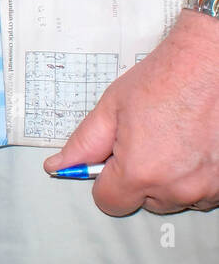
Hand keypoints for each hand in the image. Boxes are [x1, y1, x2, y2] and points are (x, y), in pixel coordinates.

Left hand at [44, 10, 218, 213]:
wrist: (212, 61)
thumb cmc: (168, 78)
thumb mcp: (111, 108)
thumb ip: (83, 144)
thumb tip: (60, 165)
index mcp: (141, 172)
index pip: (109, 202)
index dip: (105, 181)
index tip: (110, 163)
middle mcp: (178, 187)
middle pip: (143, 201)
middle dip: (139, 177)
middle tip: (146, 140)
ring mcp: (209, 187)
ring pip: (175, 197)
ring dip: (170, 178)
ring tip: (172, 139)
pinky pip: (203, 191)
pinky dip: (195, 174)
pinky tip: (193, 145)